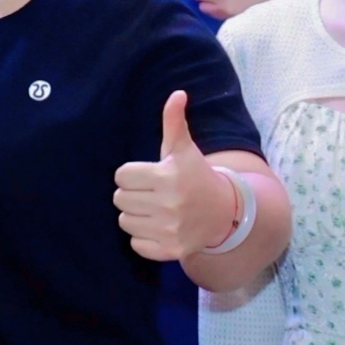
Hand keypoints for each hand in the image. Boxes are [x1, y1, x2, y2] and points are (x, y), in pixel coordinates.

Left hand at [114, 91, 239, 263]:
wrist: (225, 212)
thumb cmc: (196, 176)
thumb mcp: (184, 149)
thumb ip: (174, 123)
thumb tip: (177, 94)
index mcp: (168, 176)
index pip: (122, 176)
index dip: (132, 175)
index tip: (150, 176)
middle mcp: (169, 203)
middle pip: (120, 199)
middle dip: (133, 194)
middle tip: (152, 194)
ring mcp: (170, 229)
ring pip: (125, 221)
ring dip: (136, 215)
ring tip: (155, 210)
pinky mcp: (170, 250)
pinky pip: (135, 243)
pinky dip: (143, 237)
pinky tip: (159, 227)